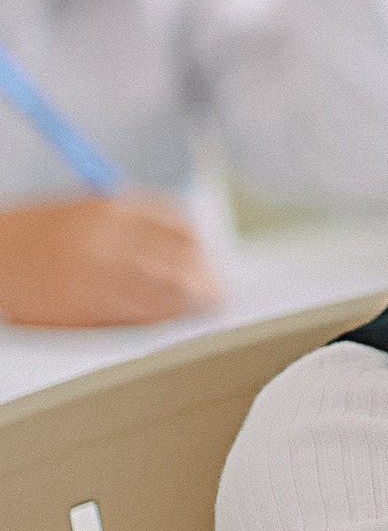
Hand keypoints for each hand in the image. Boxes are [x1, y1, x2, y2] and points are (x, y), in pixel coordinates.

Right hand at [0, 195, 220, 326]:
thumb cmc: (30, 239)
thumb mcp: (81, 214)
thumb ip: (128, 228)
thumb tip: (183, 253)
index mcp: (110, 207)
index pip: (180, 223)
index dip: (198, 245)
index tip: (203, 259)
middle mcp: (109, 238)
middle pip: (184, 261)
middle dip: (203, 280)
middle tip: (213, 297)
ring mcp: (98, 274)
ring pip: (168, 294)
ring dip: (186, 306)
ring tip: (193, 313)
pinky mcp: (85, 308)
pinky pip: (139, 318)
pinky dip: (156, 322)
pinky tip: (158, 323)